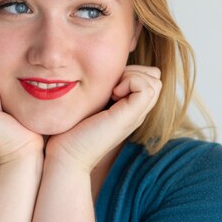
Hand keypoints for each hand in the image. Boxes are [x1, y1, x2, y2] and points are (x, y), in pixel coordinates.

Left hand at [45, 65, 161, 171]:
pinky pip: (147, 87)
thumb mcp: (92, 101)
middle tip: (111, 85)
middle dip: (134, 71)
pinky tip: (112, 95)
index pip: (149, 76)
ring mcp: (136, 115)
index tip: (109, 83)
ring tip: (111, 91)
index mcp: (130, 107)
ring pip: (155, 80)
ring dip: (132, 76)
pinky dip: (130, 82)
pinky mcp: (131, 117)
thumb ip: (103, 88)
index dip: (131, 71)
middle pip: (155, 76)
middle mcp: (137, 111)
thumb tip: (104, 66)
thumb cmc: (70, 129)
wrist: (66, 155)